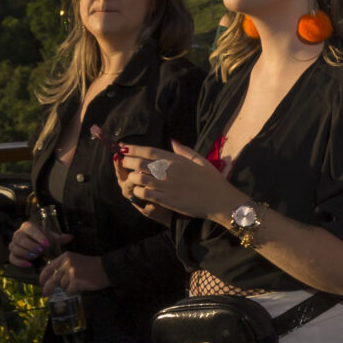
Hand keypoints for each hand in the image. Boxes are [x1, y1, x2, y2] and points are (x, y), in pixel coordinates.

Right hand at [8, 218, 57, 269]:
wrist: (37, 246)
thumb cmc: (45, 239)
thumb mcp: (52, 238)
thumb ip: (59, 238)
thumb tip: (70, 237)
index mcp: (28, 226)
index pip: (30, 229)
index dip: (38, 236)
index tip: (47, 244)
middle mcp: (18, 234)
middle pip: (20, 238)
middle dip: (30, 245)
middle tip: (41, 251)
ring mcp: (14, 244)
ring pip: (15, 248)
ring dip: (25, 253)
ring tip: (36, 257)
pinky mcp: (12, 254)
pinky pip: (12, 258)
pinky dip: (20, 262)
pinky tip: (29, 265)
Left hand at [39, 250, 108, 292]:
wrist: (106, 269)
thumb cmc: (92, 265)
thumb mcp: (75, 260)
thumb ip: (63, 266)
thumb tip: (51, 278)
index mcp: (65, 256)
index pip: (49, 267)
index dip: (43, 276)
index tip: (41, 282)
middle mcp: (66, 263)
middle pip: (52, 279)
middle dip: (48, 288)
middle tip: (45, 294)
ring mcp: (71, 272)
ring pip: (62, 286)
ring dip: (68, 288)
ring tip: (79, 283)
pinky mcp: (75, 281)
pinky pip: (70, 290)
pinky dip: (74, 291)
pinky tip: (82, 286)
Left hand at [115, 142, 235, 220]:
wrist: (220, 200)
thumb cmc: (213, 180)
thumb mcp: (200, 161)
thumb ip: (184, 151)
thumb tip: (172, 141)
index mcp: (176, 160)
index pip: (149, 151)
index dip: (133, 148)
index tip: (122, 147)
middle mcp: (169, 170)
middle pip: (139, 162)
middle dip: (127, 161)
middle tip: (123, 163)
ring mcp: (166, 185)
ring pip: (138, 177)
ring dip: (131, 177)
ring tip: (130, 178)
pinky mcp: (166, 199)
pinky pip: (144, 193)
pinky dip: (138, 191)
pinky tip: (139, 191)